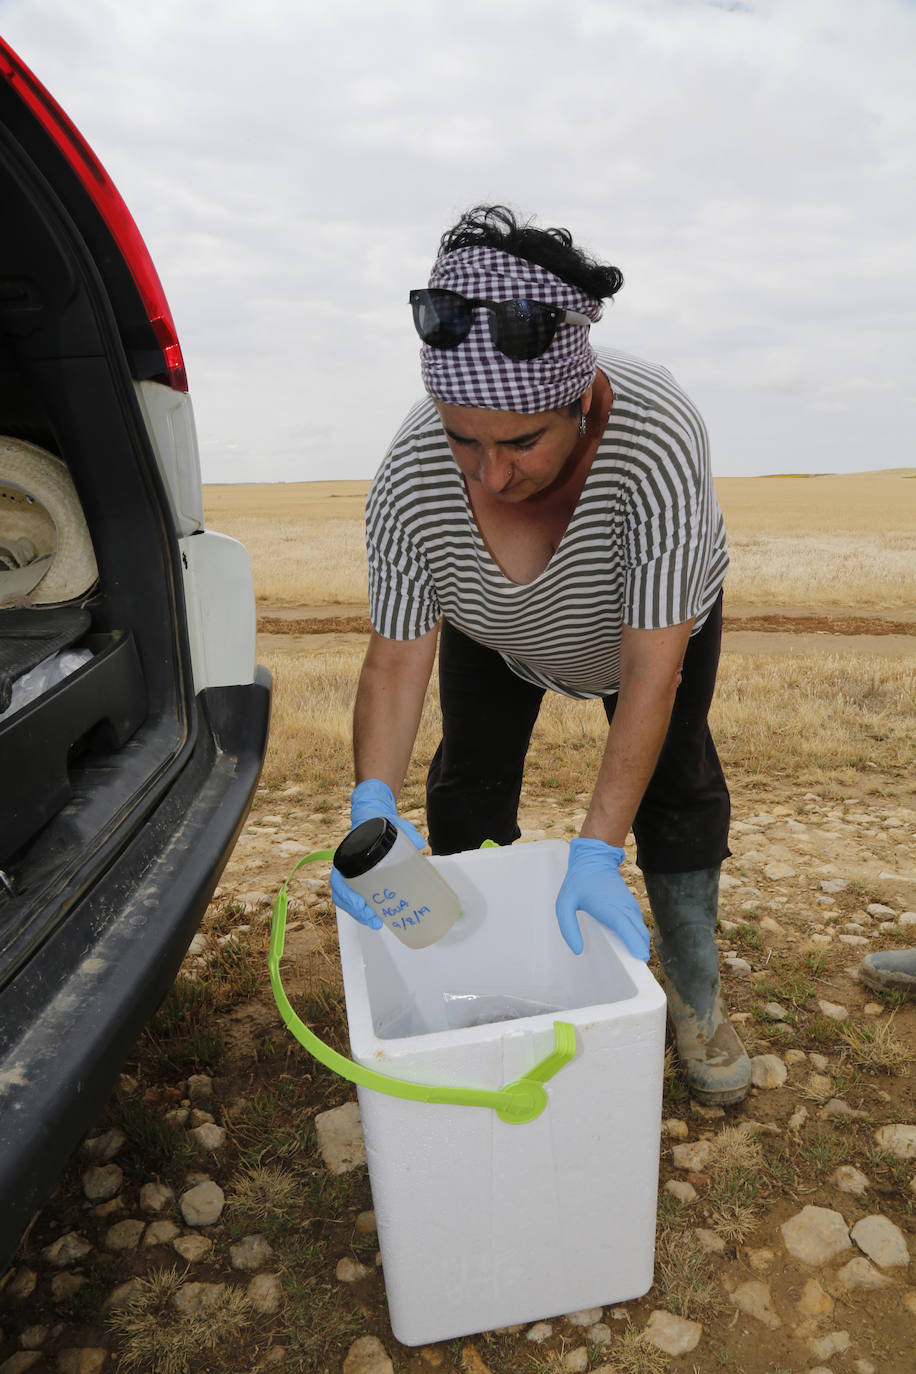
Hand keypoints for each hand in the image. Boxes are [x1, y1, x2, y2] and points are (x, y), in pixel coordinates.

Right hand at [331, 779, 425, 929]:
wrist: (372, 817)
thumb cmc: (378, 821)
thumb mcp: (392, 822)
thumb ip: (406, 830)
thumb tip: (421, 844)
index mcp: (347, 854)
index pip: (338, 878)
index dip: (345, 894)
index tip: (359, 903)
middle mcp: (346, 866)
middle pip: (342, 895)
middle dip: (355, 911)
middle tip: (372, 919)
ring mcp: (352, 874)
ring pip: (347, 900)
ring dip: (359, 914)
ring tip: (376, 923)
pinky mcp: (360, 880)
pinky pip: (356, 898)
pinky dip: (363, 910)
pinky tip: (377, 917)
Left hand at [555, 837, 649, 960]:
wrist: (594, 860)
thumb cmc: (578, 883)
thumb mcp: (564, 904)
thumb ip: (568, 928)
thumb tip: (577, 950)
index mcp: (608, 907)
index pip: (626, 926)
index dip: (634, 942)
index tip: (640, 958)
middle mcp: (623, 907)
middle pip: (638, 933)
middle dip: (640, 951)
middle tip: (635, 973)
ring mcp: (629, 906)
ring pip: (641, 930)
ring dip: (640, 945)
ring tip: (635, 966)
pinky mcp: (631, 906)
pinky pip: (638, 925)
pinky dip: (638, 938)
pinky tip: (633, 950)